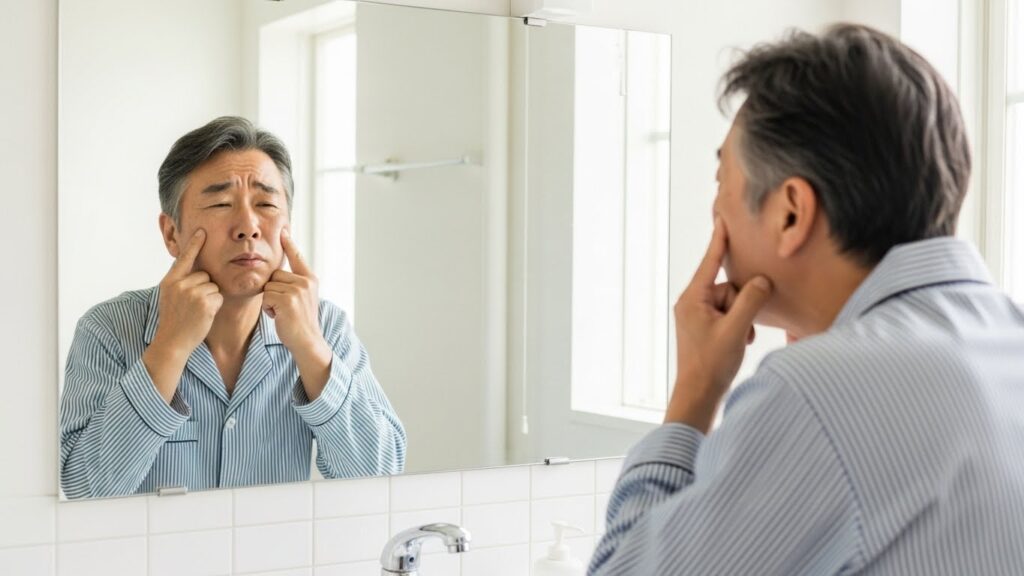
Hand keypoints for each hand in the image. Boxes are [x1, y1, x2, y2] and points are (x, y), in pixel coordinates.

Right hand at [145, 229, 221, 401]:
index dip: (194, 244)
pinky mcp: (205, 303)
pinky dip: (215, 305)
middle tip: (193, 305)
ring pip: (213, 286)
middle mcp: (180, 284)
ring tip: (197, 310)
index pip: (184, 258)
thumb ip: (179, 281)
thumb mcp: (170, 296)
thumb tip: (189, 265)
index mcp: (170, 281)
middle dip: (204, 287)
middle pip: (204, 275)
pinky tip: (204, 315)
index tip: (201, 230)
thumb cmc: (174, 320)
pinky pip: (218, 296)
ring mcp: (192, 293)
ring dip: (210, 297)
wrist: (172, 341)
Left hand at [263, 229, 331, 397]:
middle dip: (274, 290)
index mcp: (310, 279)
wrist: (307, 341)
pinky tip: (280, 316)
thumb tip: (278, 274)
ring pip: (269, 286)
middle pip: (275, 274)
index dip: (289, 244)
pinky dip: (268, 308)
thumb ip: (295, 284)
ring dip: (270, 301)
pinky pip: (267, 297)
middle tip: (284, 307)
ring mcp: (298, 290)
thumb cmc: (301, 322)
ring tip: (283, 313)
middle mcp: (306, 281)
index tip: (283, 230)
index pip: (297, 257)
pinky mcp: (287, 299)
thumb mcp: (303, 298)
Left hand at [665, 218, 772, 432]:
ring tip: (740, 340)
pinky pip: (730, 315)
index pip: (710, 262)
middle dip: (743, 304)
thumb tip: (761, 281)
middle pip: (729, 287)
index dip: (720, 240)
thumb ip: (751, 301)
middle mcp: (692, 304)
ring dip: (743, 318)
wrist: (698, 396)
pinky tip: (741, 342)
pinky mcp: (706, 328)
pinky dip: (740, 326)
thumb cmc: (711, 365)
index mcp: (692, 299)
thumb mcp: (736, 330)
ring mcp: (698, 316)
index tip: (723, 218)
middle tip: (742, 329)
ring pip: (733, 302)